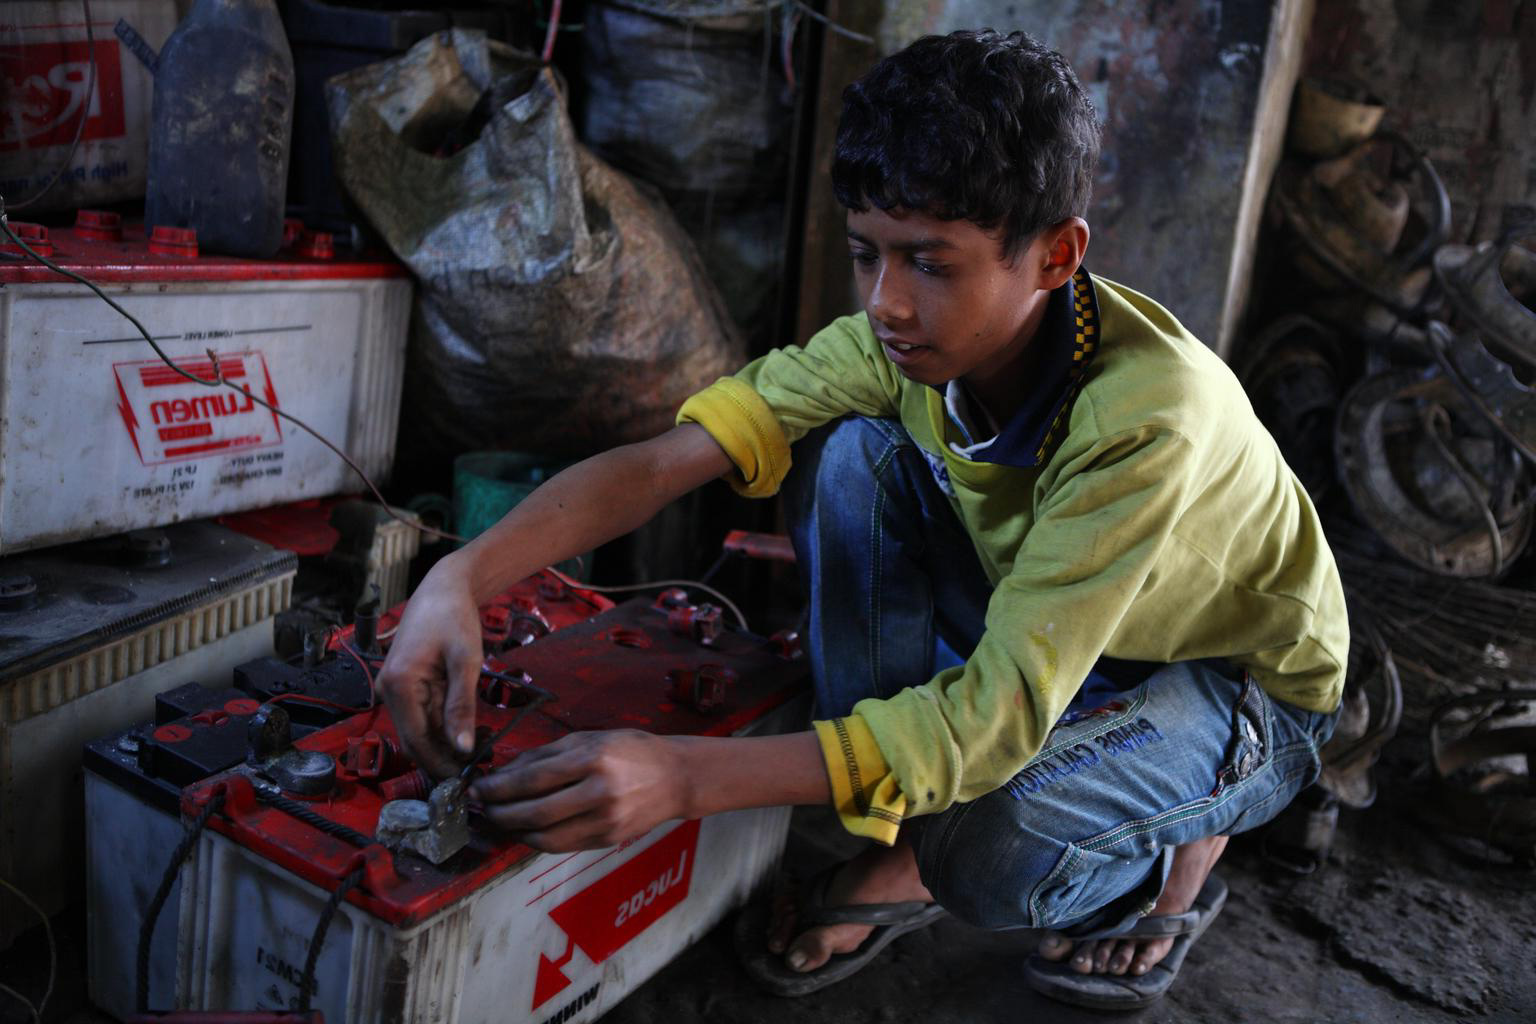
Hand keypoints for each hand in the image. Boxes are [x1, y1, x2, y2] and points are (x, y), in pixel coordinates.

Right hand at [375, 559, 484, 779]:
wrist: (444, 588)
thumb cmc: (454, 617)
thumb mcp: (466, 660)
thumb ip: (462, 706)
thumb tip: (462, 748)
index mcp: (398, 685)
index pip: (416, 741)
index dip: (441, 763)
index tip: (468, 778)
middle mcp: (388, 691)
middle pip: (415, 740)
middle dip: (444, 758)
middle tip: (480, 768)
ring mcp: (394, 689)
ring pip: (420, 731)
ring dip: (446, 744)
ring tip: (482, 747)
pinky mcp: (405, 687)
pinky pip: (423, 716)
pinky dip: (445, 727)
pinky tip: (471, 729)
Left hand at [468, 730, 692, 851]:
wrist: (676, 778)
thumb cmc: (632, 751)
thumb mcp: (590, 738)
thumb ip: (547, 754)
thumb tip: (504, 771)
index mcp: (594, 759)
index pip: (534, 778)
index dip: (499, 786)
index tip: (477, 787)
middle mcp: (600, 792)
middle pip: (536, 812)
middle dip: (500, 812)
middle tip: (481, 807)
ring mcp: (606, 821)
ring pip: (546, 837)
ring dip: (514, 831)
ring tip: (499, 820)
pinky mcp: (608, 840)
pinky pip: (562, 846)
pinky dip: (537, 840)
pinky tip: (525, 829)